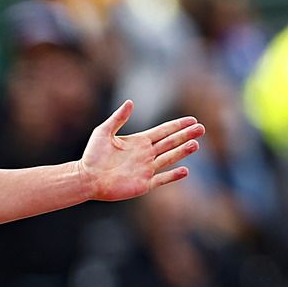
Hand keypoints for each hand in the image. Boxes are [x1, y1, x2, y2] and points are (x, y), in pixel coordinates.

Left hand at [79, 101, 202, 201]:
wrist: (85, 178)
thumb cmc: (92, 156)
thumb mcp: (103, 132)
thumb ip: (118, 118)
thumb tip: (130, 102)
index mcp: (139, 142)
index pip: (163, 131)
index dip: (177, 125)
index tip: (192, 120)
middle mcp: (145, 155)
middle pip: (170, 143)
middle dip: (185, 135)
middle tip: (202, 128)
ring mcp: (145, 170)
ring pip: (169, 158)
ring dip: (182, 151)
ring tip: (196, 144)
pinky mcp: (142, 184)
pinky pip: (161, 179)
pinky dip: (172, 176)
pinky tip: (185, 170)